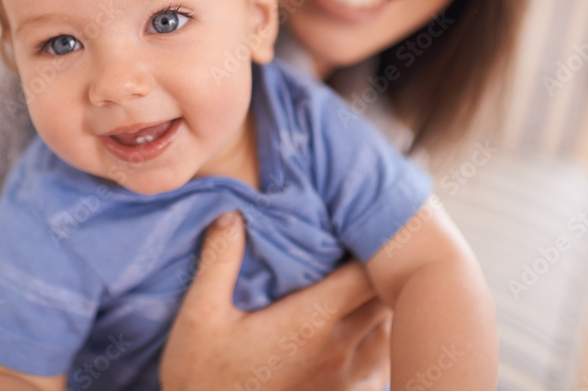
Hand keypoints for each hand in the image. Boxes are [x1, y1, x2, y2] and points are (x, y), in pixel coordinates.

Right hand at [160, 212, 390, 390]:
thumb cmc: (200, 378)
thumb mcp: (199, 314)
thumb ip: (220, 259)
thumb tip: (232, 213)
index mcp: (309, 321)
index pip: (365, 274)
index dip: (368, 247)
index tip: (353, 227)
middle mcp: (337, 349)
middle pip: (384, 300)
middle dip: (378, 271)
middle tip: (360, 248)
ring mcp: (343, 379)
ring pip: (388, 333)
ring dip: (380, 307)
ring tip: (362, 286)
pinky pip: (379, 367)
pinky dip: (378, 344)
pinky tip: (359, 334)